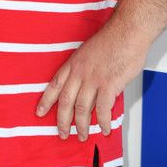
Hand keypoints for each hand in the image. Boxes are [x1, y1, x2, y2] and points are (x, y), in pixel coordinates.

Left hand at [35, 24, 147, 140]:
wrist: (127, 31)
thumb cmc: (112, 39)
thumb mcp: (89, 52)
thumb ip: (85, 71)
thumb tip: (86, 91)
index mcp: (74, 62)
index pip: (54, 84)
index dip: (46, 100)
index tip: (39, 112)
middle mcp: (80, 72)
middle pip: (65, 101)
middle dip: (62, 121)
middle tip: (62, 134)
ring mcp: (93, 79)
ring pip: (82, 109)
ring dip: (81, 126)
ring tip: (83, 136)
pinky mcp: (109, 85)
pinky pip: (102, 110)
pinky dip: (102, 122)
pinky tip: (105, 129)